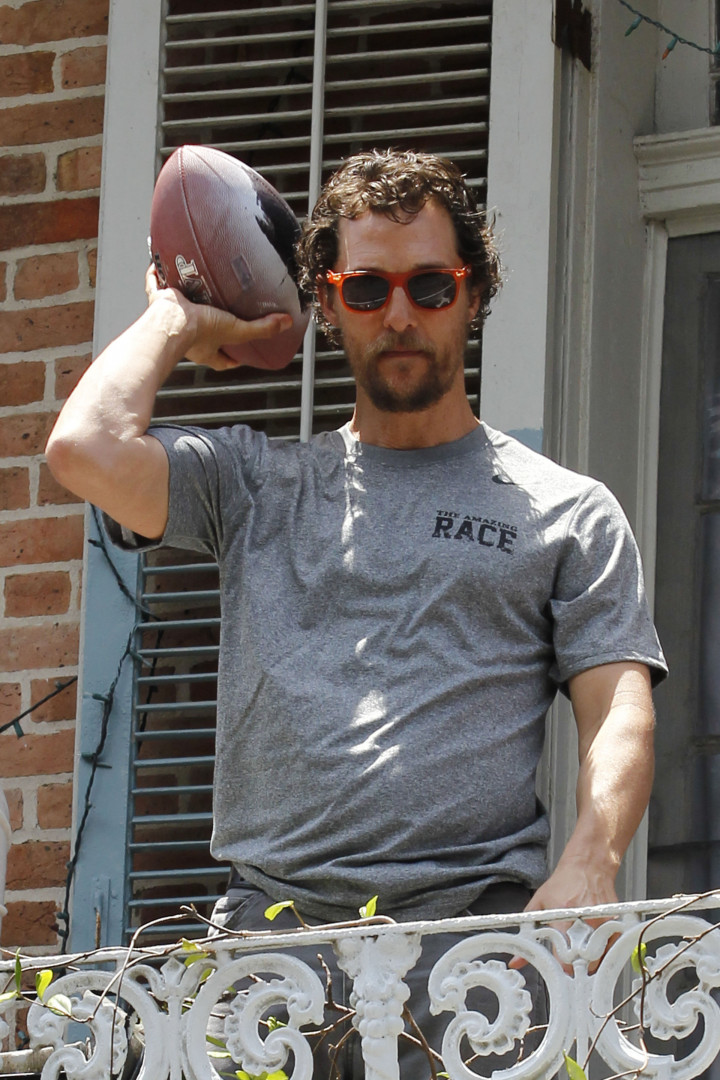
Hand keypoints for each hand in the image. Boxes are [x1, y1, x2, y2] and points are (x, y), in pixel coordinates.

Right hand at [144, 264, 292, 371]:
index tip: (240, 354)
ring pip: (179, 311)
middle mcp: (188, 337)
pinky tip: (161, 264)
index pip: (222, 359)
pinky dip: (156, 276)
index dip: (232, 357)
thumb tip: (286, 323)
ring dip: (186, 299)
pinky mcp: (159, 300)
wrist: (171, 321)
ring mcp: (172, 319)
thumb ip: (262, 328)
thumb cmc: (197, 332)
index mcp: (205, 349)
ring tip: (196, 284)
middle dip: (209, 324)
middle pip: (201, 334)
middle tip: (218, 312)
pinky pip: (155, 286)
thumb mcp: (237, 330)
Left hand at [510, 856, 618, 972]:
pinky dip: (601, 952)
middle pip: (585, 961)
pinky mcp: (615, 924)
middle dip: (577, 967)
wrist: (588, 866)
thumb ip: (527, 933)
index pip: (566, 954)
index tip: (561, 972)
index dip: (564, 968)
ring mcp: (603, 922)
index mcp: (565, 915)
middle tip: (570, 964)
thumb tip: (516, 960)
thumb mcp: (539, 904)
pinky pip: (610, 949)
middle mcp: (587, 920)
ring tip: (580, 950)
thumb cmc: (563, 884)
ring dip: (589, 961)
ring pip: (599, 959)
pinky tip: (591, 942)